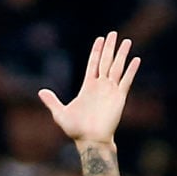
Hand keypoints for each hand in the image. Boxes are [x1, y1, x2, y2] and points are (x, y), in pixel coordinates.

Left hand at [38, 31, 139, 145]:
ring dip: (122, 54)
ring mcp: (110, 91)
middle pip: (106, 61)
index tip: (100, 39)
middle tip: (113, 33)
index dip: (96, 51)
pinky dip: (131, 70)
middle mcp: (100, 86)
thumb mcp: (60, 114)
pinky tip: (136, 60)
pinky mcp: (119, 98)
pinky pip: (126, 81)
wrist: (91, 141)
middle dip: (110, 47)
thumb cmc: (76, 130)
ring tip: (127, 41)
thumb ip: (52, 101)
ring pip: (117, 68)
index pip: (93, 64)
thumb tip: (40, 91)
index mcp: (87, 87)